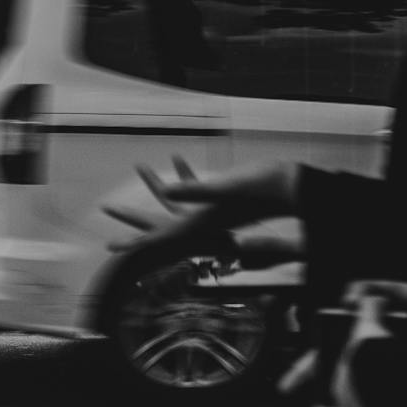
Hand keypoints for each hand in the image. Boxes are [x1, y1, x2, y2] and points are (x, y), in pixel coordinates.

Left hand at [104, 157, 300, 264]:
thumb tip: (166, 192)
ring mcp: (213, 213)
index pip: (159, 239)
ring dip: (155, 186)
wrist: (299, 191)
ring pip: (175, 202)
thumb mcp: (226, 189)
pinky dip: (185, 174)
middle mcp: (203, 223)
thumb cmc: (264, 189)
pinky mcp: (224, 200)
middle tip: (107, 206)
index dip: (134, 245)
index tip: (110, 249)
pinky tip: (177, 157)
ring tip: (139, 165)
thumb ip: (195, 192)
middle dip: (132, 215)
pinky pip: (197, 188)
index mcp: (199, 226)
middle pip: (159, 221)